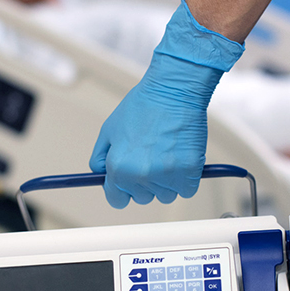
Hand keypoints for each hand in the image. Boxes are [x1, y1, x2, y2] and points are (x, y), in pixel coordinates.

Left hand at [89, 0, 243, 208]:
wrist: (173, 91)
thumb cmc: (142, 106)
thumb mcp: (109, 129)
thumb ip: (100, 158)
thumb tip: (102, 176)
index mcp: (118, 168)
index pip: (116, 200)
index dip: (122, 191)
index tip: (128, 183)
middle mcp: (140, 176)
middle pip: (142, 198)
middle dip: (146, 183)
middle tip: (152, 156)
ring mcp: (166, 177)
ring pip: (166, 195)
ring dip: (167, 181)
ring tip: (167, 153)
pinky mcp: (189, 173)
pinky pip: (186, 190)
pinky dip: (186, 179)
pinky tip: (181, 157)